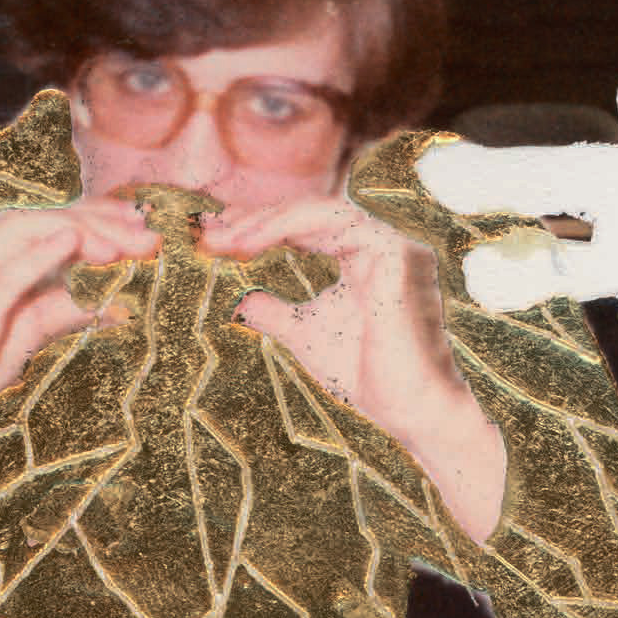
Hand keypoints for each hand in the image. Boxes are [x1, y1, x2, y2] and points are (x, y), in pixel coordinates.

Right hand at [0, 200, 159, 452]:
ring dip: (83, 232)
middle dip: (101, 224)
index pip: (47, 216)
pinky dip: (42, 253)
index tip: (142, 225)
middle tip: (148, 237)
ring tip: (125, 245)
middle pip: (43, 218)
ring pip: (29, 231)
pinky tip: (74, 242)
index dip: (98, 217)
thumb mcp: (29, 326)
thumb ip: (70, 306)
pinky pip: (8, 270)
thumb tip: (122, 305)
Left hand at [200, 199, 505, 541]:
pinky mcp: (397, 255)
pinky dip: (291, 228)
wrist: (408, 407)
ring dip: (270, 220)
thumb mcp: (306, 334)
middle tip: (210, 233)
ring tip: (227, 239)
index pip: (312, 224)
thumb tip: (241, 302)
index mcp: (368, 257)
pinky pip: (338, 224)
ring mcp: (395, 246)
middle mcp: (385, 243)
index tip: (217, 238)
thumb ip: (276, 312)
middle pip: (315, 210)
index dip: (265, 226)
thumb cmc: (365, 373)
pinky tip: (254, 244)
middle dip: (259, 218)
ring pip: (325, 210)